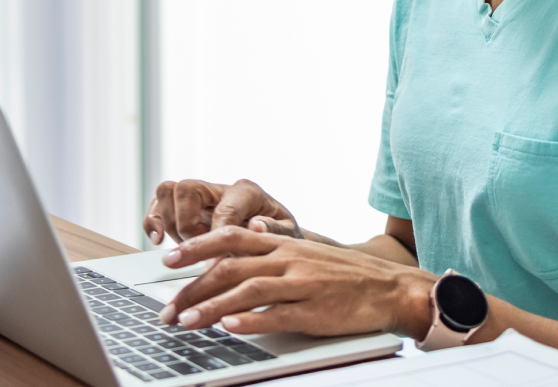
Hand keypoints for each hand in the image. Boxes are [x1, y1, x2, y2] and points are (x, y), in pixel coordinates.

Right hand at [142, 178, 296, 244]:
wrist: (275, 240)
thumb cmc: (281, 238)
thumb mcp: (288, 236)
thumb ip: (275, 231)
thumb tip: (257, 226)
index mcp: (247, 192)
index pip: (223, 210)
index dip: (216, 239)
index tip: (215, 266)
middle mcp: (219, 189)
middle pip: (187, 189)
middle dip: (188, 226)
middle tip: (200, 253)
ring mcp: (200, 197)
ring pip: (168, 191)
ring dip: (170, 223)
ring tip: (182, 249)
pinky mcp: (184, 208)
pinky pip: (158, 204)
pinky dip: (153, 221)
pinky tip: (159, 241)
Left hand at [158, 227, 433, 337]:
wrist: (389, 287)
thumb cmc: (344, 273)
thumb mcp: (307, 248)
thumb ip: (276, 241)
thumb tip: (249, 230)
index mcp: (282, 243)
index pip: (229, 238)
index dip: (196, 246)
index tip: (168, 259)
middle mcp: (287, 259)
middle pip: (230, 267)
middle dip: (193, 287)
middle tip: (168, 308)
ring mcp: (301, 284)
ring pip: (247, 291)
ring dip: (212, 306)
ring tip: (187, 321)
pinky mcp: (315, 311)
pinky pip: (278, 314)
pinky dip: (251, 320)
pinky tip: (230, 327)